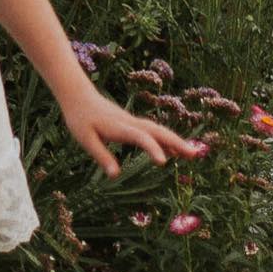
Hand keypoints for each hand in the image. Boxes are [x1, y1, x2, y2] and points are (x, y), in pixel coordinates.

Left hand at [62, 89, 205, 177]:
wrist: (78, 95)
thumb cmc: (80, 119)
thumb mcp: (85, 140)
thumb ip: (101, 156)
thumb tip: (115, 176)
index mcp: (119, 127)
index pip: (140, 137)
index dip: (152, 148)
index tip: (163, 162)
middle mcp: (130, 123)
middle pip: (157, 131)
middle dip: (176, 142)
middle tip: (195, 154)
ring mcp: (133, 121)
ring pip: (158, 130)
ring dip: (175, 141)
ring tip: (193, 154)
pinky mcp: (132, 123)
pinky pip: (152, 131)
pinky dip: (165, 139)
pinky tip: (173, 151)